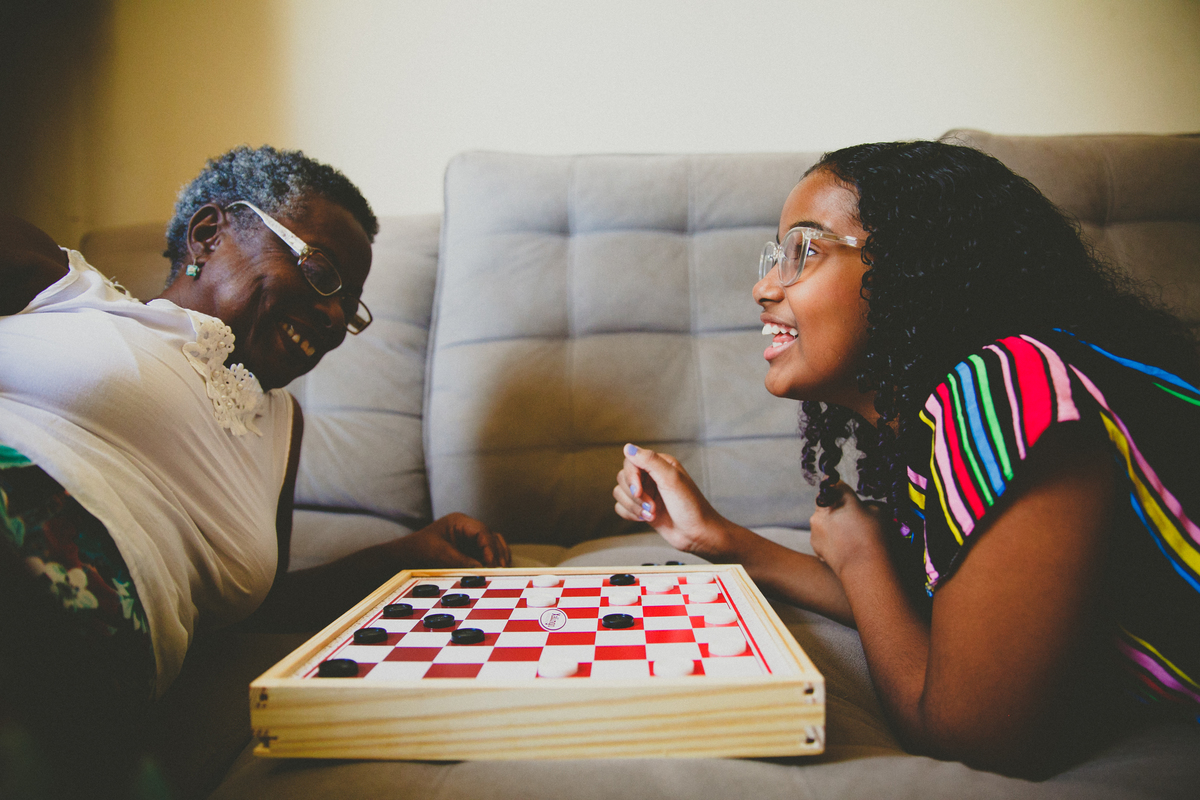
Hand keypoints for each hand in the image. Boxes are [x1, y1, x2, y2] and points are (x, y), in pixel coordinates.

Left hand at [390, 513, 510, 568]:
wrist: (405, 556)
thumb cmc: (419, 550)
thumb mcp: (440, 555)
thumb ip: (462, 561)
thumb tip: (484, 570)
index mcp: (460, 521)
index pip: (483, 532)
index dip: (490, 548)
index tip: (493, 565)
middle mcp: (468, 527)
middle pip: (491, 537)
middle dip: (496, 553)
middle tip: (500, 570)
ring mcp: (469, 538)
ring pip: (492, 544)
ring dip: (498, 556)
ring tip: (500, 571)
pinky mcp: (469, 549)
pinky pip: (486, 553)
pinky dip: (492, 561)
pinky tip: (493, 571)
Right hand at [613, 443, 735, 559]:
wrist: (696, 534)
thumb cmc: (690, 506)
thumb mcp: (671, 479)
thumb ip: (650, 461)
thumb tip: (628, 448)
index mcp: (660, 464)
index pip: (631, 462)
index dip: (631, 477)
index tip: (639, 491)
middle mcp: (651, 476)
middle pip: (622, 477)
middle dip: (634, 495)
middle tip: (652, 506)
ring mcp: (646, 493)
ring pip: (620, 493)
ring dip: (633, 507)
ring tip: (651, 514)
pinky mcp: (641, 508)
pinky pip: (621, 507)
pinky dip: (631, 514)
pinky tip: (646, 518)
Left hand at [808, 482, 889, 577]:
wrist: (864, 567)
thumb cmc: (874, 537)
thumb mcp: (880, 512)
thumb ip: (867, 505)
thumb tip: (862, 507)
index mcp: (838, 497)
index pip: (835, 484)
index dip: (842, 488)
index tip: (845, 493)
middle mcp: (822, 509)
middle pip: (827, 502)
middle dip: (836, 507)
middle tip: (852, 518)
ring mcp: (816, 527)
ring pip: (822, 519)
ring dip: (831, 523)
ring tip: (849, 536)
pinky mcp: (814, 544)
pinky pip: (821, 535)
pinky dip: (829, 538)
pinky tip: (843, 546)